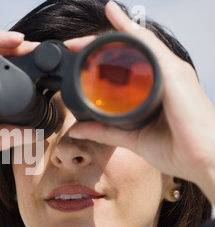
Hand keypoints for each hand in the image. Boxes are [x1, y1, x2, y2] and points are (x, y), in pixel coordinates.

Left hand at [66, 1, 214, 202]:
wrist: (201, 160)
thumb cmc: (178, 149)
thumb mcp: (130, 136)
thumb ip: (103, 131)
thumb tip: (75, 129)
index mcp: (155, 86)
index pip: (127, 62)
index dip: (103, 55)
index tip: (78, 52)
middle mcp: (163, 73)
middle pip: (128, 49)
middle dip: (98, 43)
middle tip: (73, 44)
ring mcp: (170, 69)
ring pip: (136, 41)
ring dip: (108, 34)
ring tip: (83, 38)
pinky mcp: (173, 71)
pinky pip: (148, 45)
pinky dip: (130, 31)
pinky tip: (114, 19)